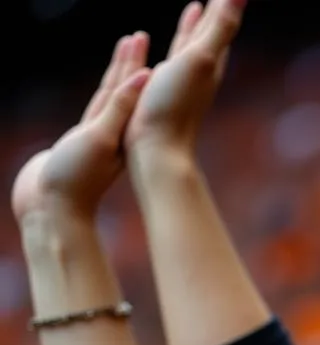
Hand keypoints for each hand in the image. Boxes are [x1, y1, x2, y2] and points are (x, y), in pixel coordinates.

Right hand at [11, 34, 149, 223]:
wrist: (52, 212)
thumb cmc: (76, 180)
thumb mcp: (100, 139)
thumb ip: (120, 109)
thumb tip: (147, 81)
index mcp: (118, 129)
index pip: (127, 88)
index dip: (133, 62)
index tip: (141, 38)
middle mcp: (110, 134)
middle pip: (120, 90)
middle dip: (129, 64)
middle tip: (138, 39)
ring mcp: (94, 142)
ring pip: (107, 103)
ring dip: (116, 82)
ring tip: (124, 61)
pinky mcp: (78, 151)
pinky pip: (91, 119)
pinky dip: (99, 105)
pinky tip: (103, 101)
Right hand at [125, 0, 246, 157]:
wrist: (157, 151)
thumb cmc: (175, 105)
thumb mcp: (200, 58)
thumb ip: (221, 27)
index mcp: (211, 62)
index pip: (223, 23)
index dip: (228, 3)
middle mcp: (201, 72)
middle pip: (213, 32)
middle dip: (217, 10)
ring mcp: (183, 82)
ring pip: (193, 45)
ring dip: (196, 25)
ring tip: (195, 9)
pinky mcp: (163, 92)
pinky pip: (172, 61)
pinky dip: (174, 48)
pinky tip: (170, 47)